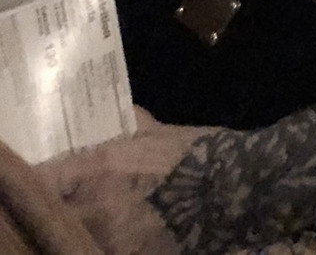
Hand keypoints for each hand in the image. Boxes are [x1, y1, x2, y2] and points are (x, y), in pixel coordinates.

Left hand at [37, 109, 216, 254]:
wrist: (231, 189)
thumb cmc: (195, 154)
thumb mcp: (160, 130)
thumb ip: (129, 121)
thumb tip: (114, 113)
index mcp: (101, 167)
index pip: (48, 178)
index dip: (44, 178)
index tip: (49, 175)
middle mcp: (97, 206)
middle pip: (59, 213)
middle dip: (64, 204)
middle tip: (76, 195)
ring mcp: (112, 237)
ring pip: (80, 234)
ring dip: (86, 223)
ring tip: (105, 212)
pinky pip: (106, 248)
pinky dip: (108, 240)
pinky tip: (125, 229)